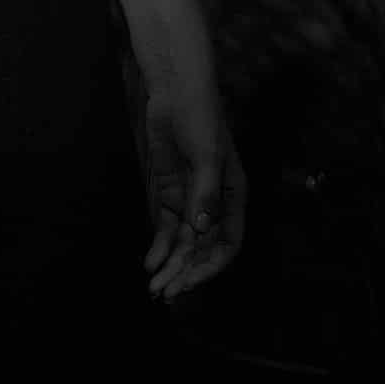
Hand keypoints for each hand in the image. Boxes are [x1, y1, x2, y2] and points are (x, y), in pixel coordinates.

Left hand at [141, 86, 245, 302]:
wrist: (175, 90)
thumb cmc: (201, 117)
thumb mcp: (207, 155)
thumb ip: (204, 194)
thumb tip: (202, 229)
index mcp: (234, 196)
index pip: (228, 243)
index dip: (211, 266)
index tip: (190, 280)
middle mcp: (214, 203)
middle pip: (202, 248)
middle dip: (186, 272)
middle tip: (165, 292)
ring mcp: (191, 199)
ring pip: (183, 242)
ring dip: (171, 265)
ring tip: (155, 286)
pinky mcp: (170, 191)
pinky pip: (167, 226)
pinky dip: (160, 245)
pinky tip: (150, 262)